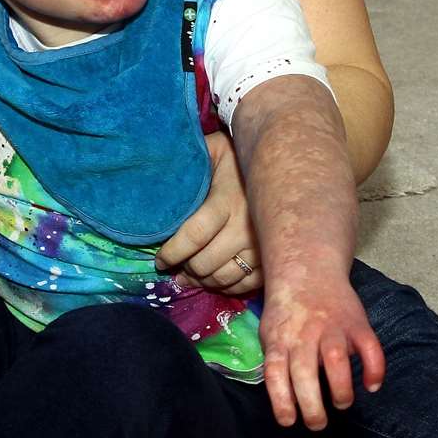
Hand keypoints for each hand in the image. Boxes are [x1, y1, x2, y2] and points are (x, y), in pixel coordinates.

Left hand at [155, 130, 260, 293]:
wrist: (282, 162)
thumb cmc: (237, 158)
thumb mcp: (212, 150)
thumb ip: (187, 160)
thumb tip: (154, 170)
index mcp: (227, 201)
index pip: (194, 236)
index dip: (172, 252)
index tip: (160, 260)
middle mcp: (246, 227)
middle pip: (206, 263)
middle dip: (185, 269)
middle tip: (176, 267)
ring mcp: (261, 245)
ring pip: (224, 277)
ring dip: (203, 280)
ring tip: (191, 274)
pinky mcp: (272, 256)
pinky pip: (247, 284)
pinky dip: (227, 286)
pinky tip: (215, 279)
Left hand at [258, 277, 385, 430]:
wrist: (308, 268)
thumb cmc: (287, 310)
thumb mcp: (271, 332)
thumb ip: (277, 361)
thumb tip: (284, 399)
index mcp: (281, 339)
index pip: (276, 373)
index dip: (281, 400)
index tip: (289, 422)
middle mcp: (305, 334)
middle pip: (305, 373)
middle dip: (312, 406)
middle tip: (318, 424)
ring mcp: (332, 328)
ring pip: (336, 361)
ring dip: (341, 389)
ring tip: (341, 402)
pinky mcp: (356, 323)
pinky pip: (370, 348)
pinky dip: (375, 369)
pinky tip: (372, 385)